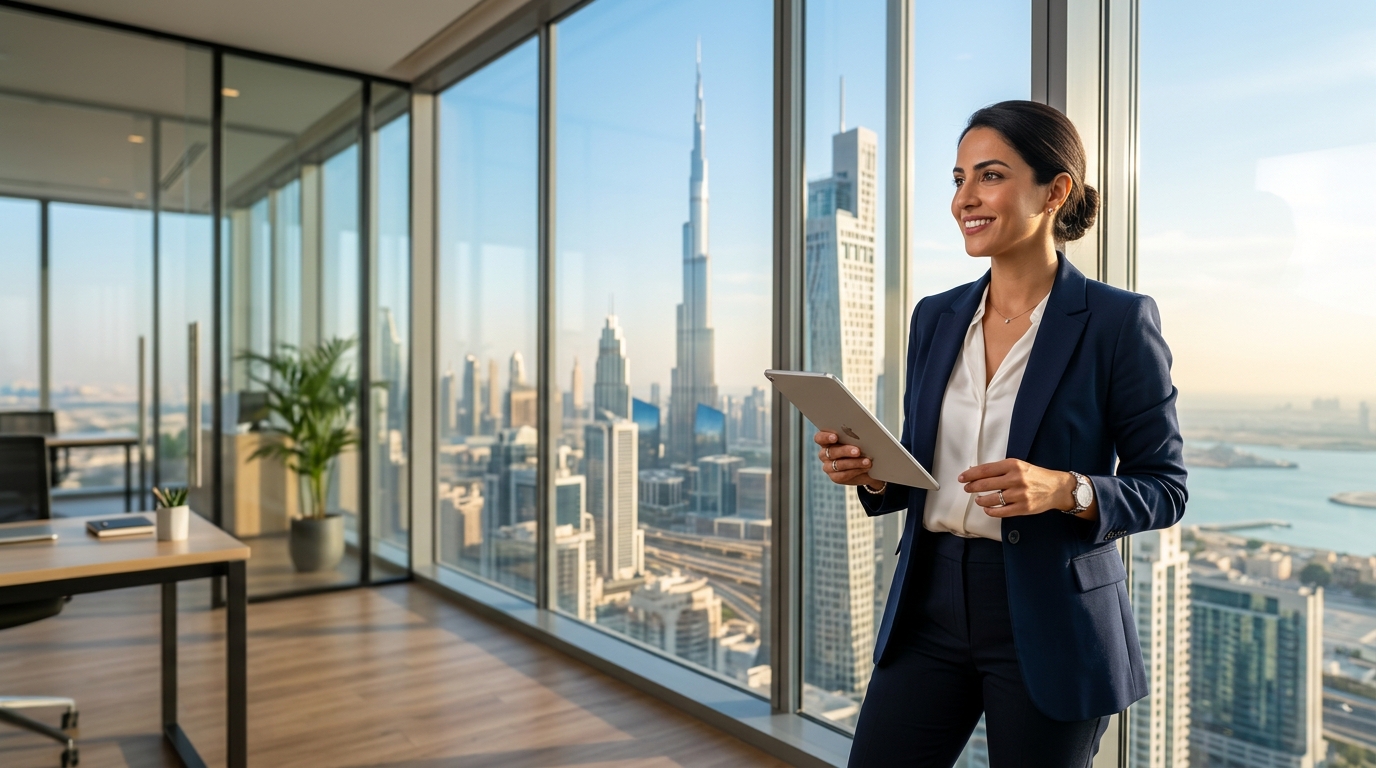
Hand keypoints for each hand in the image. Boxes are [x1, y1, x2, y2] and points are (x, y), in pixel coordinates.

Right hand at [814, 431, 883, 490]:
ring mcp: (828, 467)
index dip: (825, 437)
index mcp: (827, 441)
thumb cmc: (862, 448)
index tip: (835, 437)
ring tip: (867, 461)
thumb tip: (862, 434)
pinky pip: (843, 475)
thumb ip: (855, 437)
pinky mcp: (835, 477)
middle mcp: (824, 454)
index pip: (819, 438)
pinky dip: (856, 471)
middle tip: (858, 451)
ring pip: (838, 465)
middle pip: (831, 451)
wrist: (868, 467)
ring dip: (854, 463)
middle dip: (845, 451)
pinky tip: (865, 468)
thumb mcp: (858, 441)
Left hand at [959, 459, 1086, 518]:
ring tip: (978, 499)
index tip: (963, 477)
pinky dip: (991, 511)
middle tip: (967, 489)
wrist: (1057, 488)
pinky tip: (987, 509)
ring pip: (991, 499)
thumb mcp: (1019, 466)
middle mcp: (1016, 479)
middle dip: (972, 487)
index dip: (971, 474)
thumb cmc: (1036, 476)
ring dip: (981, 500)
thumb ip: (1000, 469)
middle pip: (985, 484)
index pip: (985, 470)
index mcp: (1013, 465)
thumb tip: (977, 473)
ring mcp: (1019, 494)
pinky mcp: (1023, 507)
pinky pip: (1001, 512)